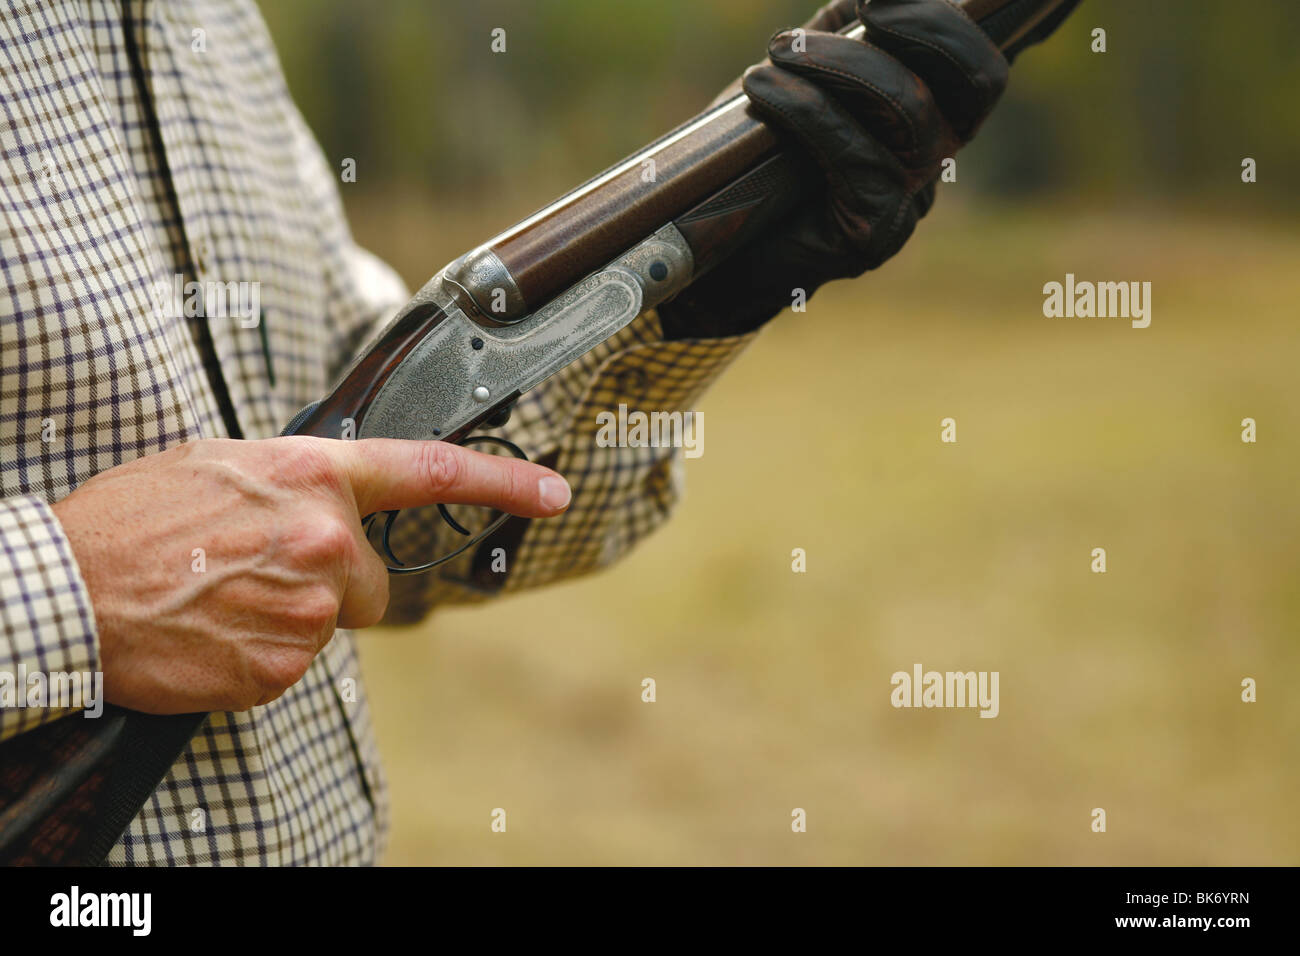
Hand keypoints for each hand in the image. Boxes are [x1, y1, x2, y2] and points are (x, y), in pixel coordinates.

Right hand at [52, 437, 570, 713]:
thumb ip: (297, 481)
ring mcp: (308, 607)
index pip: (429, 472)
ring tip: (222, 597)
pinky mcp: (283, 665)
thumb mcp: (222, 465)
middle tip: (256, 571)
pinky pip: (295, 664)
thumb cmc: (135, 521)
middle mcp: (325, 537)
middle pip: (373, 581)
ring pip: (333, 624)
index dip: (503, 482)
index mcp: (312, 474)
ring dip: (291, 619)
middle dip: (332, 582)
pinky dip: (263, 655)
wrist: (69, 588)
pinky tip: (216, 631)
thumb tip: (335, 502)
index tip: (552, 490)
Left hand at [659, 0, 1071, 339]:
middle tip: (863, 4)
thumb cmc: (763, 149)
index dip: (955, 21)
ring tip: (778, 52)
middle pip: (977, 83)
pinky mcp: (874, 234)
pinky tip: (764, 90)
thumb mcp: (809, 70)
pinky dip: (810, 110)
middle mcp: (936, 156)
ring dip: (840, 63)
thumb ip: (847, 28)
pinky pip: (861, 159)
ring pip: (911, 112)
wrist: (718, 240)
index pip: (983, 63)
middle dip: (925, 25)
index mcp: (935, 111)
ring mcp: (911, 201)